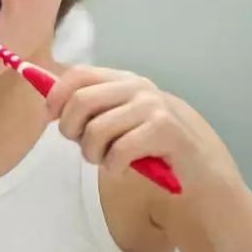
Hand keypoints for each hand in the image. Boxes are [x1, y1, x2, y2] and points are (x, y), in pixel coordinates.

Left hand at [44, 65, 241, 196]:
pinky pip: (118, 151)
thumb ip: (92, 110)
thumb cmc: (154, 150)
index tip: (51, 119)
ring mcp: (153, 105)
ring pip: (95, 129)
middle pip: (81, 101)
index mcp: (123, 80)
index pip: (77, 75)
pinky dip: (114, 167)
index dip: (56, 96)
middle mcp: (138, 86)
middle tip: (85, 149)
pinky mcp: (165, 129)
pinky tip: (125, 170)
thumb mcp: (120, 122)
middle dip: (72, 131)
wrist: (201, 176)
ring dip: (93, 155)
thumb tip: (50, 106)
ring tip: (108, 162)